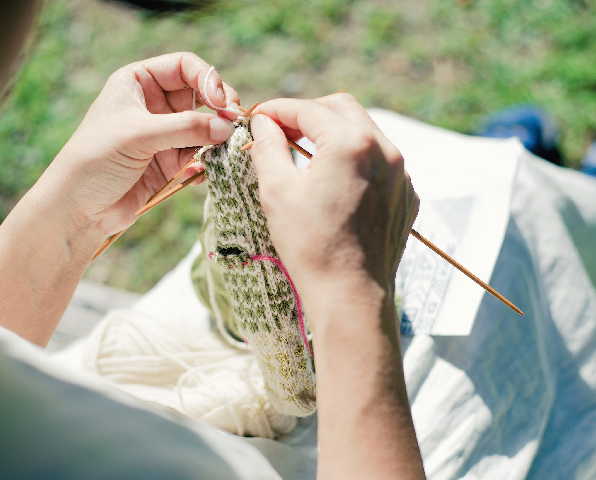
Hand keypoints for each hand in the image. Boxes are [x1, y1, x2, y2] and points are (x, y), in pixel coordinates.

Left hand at [38, 52, 239, 236]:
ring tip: (226, 149)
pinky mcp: (170, 162)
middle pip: (200, 95)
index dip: (208, 79)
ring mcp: (164, 134)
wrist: (79, 208)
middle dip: (220, 108)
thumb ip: (185, 128)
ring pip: (204, 127)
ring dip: (217, 137)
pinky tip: (206, 170)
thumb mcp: (139, 135)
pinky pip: (200, 155)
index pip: (184, 66)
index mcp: (138, 82)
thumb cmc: (96, 159)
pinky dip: (208, 161)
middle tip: (234, 123)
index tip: (222, 103)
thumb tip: (227, 127)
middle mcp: (154, 104)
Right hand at [248, 94, 423, 478]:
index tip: (257, 117)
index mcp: (351, 143)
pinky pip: (379, 160)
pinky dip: (355, 158)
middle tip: (280, 130)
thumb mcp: (276, 190)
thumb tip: (262, 123)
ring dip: (333, 132)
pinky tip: (335, 178)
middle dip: (308, 113)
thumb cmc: (310, 245)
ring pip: (364, 131)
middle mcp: (384, 150)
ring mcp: (400, 173)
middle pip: (341, 108)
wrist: (351, 295)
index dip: (277, 109)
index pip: (308, 109)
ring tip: (305, 152)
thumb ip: (267, 145)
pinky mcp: (406, 195)